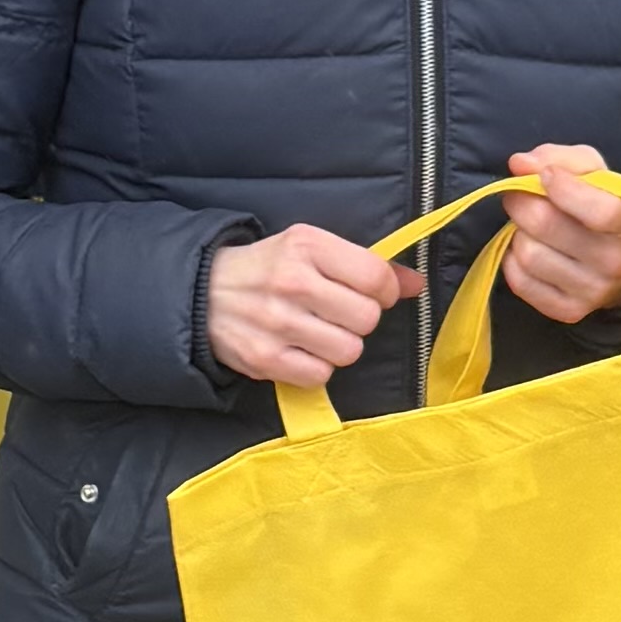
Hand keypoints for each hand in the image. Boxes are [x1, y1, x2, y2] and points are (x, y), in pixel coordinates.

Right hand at [206, 226, 420, 387]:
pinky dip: (316, 367)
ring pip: (349, 351)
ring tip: (318, 333)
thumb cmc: (268, 268)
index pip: (376, 278)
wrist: (204, 292)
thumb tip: (416, 284)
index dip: (385, 292)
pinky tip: (300, 350)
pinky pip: (321, 375)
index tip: (370, 294)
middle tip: (338, 314)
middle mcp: (293, 282)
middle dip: (359, 320)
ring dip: (340, 346)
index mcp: (307, 245)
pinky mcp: (265, 358)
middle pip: (367, 319)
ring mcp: (277, 323)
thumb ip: (364, 265)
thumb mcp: (311, 249)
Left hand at [501, 145, 620, 324]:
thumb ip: (558, 158)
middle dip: (521, 202)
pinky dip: (514, 261)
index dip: (562, 186)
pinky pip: (519, 282)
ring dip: (519, 234)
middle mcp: (615, 262)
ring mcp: (593, 291)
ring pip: (527, 253)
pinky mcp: (570, 311)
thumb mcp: (593, 171)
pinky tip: (531, 250)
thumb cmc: (603, 204)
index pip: (597, 209)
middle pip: (544, 224)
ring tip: (531, 228)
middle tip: (520, 196)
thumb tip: (519, 164)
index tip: (546, 176)